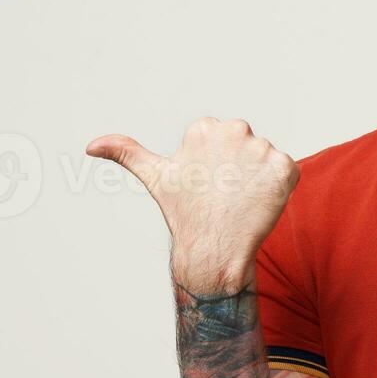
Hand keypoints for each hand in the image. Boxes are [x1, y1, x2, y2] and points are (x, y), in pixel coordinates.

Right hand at [85, 118, 299, 293]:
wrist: (214, 250)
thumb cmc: (184, 214)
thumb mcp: (156, 177)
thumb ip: (126, 152)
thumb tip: (90, 145)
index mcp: (204, 126)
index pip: (222, 139)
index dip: (217, 166)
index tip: (208, 186)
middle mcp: (234, 130)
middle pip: (246, 146)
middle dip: (239, 168)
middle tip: (225, 196)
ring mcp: (261, 149)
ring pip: (265, 160)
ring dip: (258, 179)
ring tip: (240, 201)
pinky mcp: (285, 168)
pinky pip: (286, 172)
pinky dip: (278, 188)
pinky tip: (260, 203)